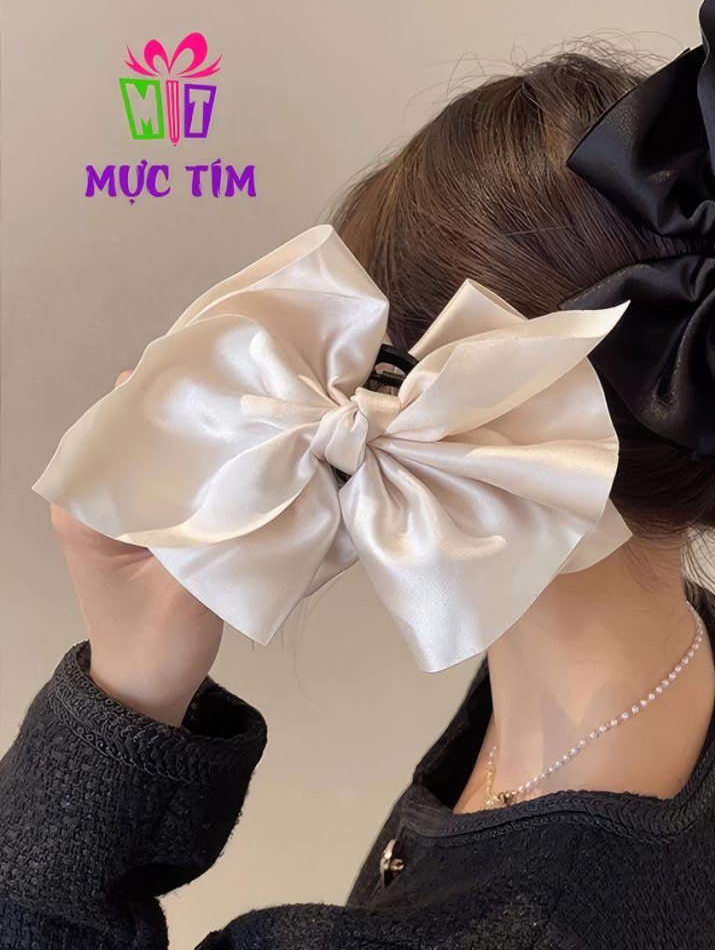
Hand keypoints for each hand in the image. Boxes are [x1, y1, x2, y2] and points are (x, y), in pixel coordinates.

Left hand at [49, 368, 224, 725]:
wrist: (148, 689)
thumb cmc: (156, 644)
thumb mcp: (187, 589)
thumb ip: (221, 533)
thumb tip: (270, 473)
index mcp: (84, 505)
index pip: (115, 429)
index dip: (163, 402)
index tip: (215, 385)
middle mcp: (98, 495)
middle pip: (142, 432)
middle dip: (192, 412)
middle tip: (248, 395)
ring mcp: (126, 505)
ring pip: (166, 451)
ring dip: (207, 437)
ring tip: (255, 417)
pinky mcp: (154, 517)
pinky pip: (181, 474)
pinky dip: (212, 462)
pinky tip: (249, 454)